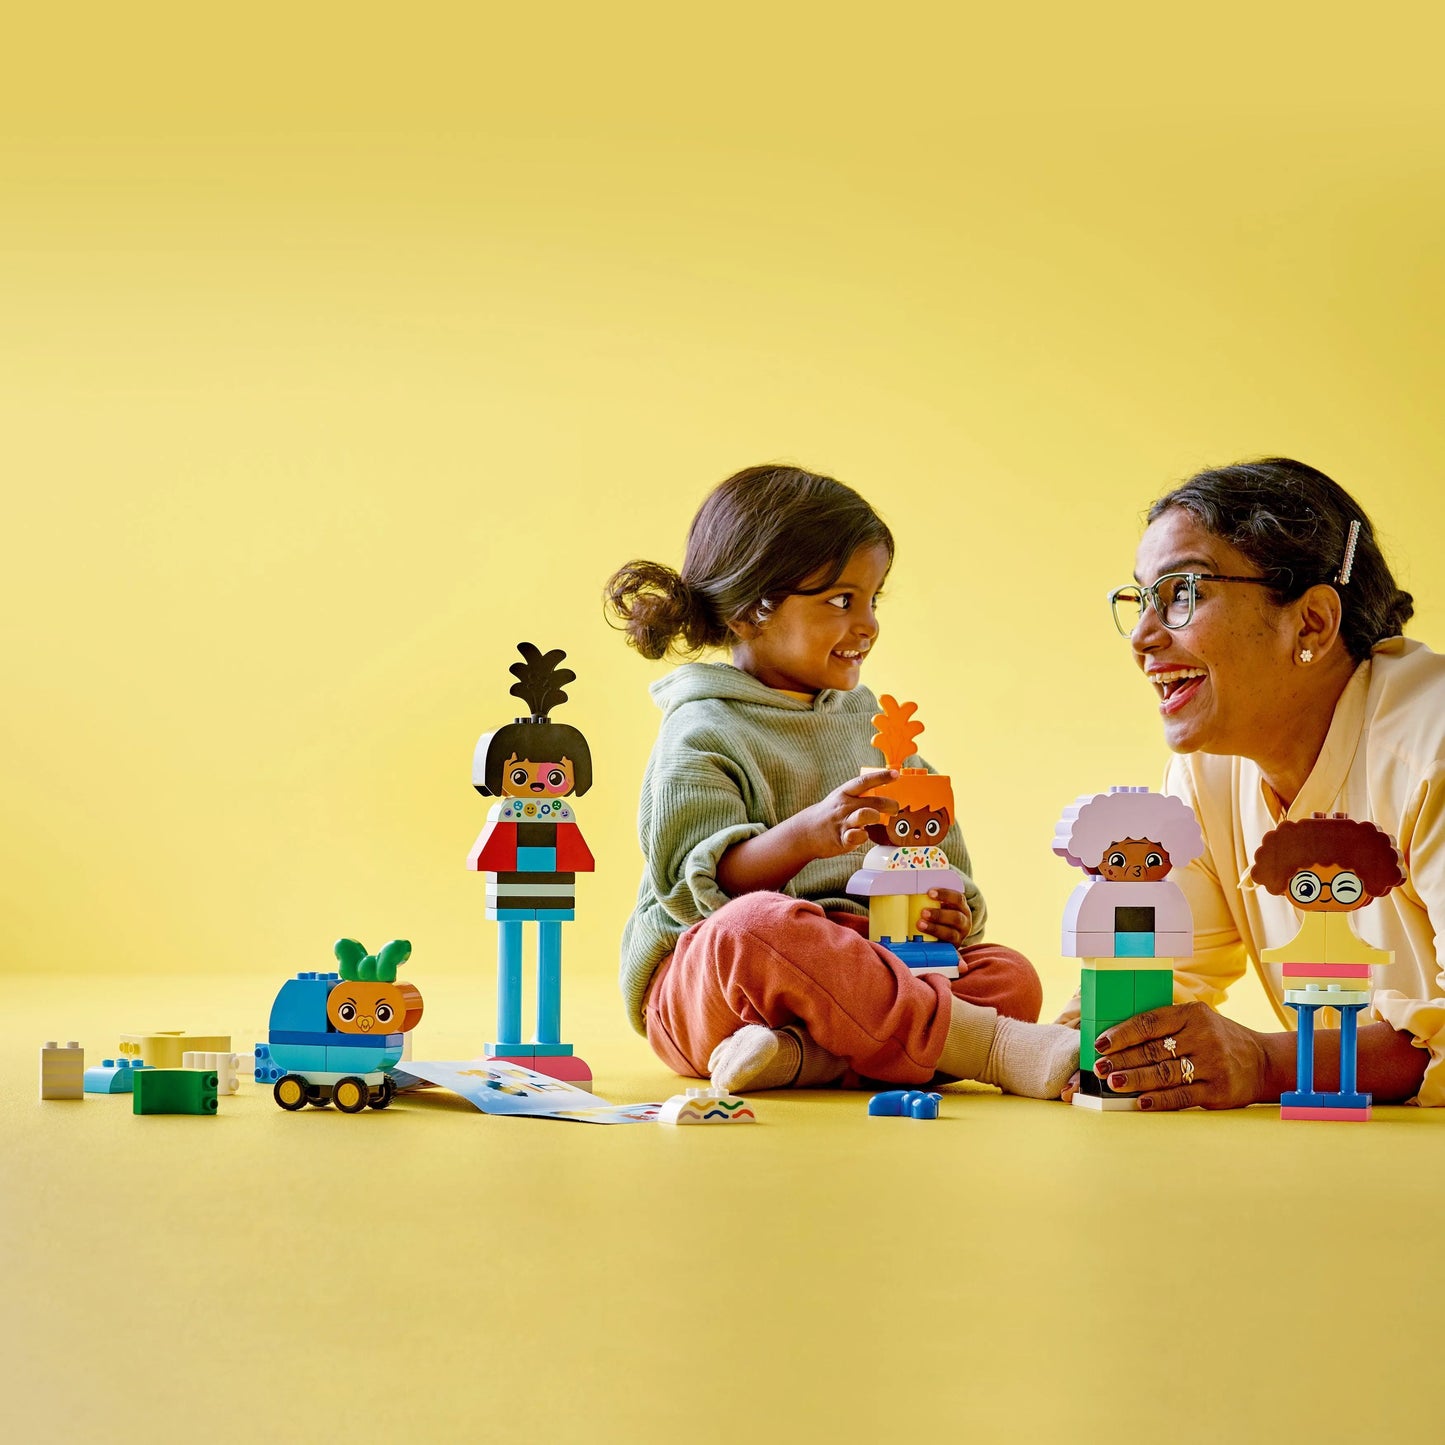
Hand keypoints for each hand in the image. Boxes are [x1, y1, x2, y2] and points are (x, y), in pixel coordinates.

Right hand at [801, 769, 897, 857]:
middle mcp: (844, 805)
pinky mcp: (842, 838)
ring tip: (877, 819)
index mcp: (845, 793)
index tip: (895, 774)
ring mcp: (843, 822)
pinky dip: (863, 836)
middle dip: (889, 804)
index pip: (865, 781)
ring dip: (875, 816)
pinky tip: (862, 835)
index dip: (881, 777)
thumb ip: (860, 796)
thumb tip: (885, 794)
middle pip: (872, 801)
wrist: (806, 832)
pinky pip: (857, 836)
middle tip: (895, 808)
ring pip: (864, 815)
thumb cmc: (830, 814)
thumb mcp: (841, 798)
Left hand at [918, 887, 971, 944]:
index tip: (929, 893)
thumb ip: (934, 900)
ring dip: (934, 929)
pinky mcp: (953, 948)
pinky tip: (924, 941)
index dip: (945, 895)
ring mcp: (960, 936)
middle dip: (939, 915)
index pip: (958, 899)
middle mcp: (964, 922)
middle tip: (923, 912)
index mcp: (962, 908)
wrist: (950, 934)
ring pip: (951, 934)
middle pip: (956, 917)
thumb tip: (917, 890)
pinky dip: (937, 945)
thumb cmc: (942, 914)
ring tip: (920, 925)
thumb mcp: (942, 905)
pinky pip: (948, 949)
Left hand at [1089, 1002, 1270, 1110]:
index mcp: (1193, 1015)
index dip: (1122, 1034)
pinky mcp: (1218, 1091)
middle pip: (1153, 1050)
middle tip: (1099, 1067)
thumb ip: (1167, 1025)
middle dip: (1122, 1059)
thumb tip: (1119, 1037)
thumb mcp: (1198, 1020)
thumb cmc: (1219, 1039)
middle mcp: (1203, 1037)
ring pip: (1164, 1073)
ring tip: (1114, 1082)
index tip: (1100, 1044)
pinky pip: (1183, 1096)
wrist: (1264, 1062)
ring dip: (1135, 1079)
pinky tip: (1141, 1102)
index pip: (1150, 1022)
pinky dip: (1160, 1100)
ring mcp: (1212, 1064)